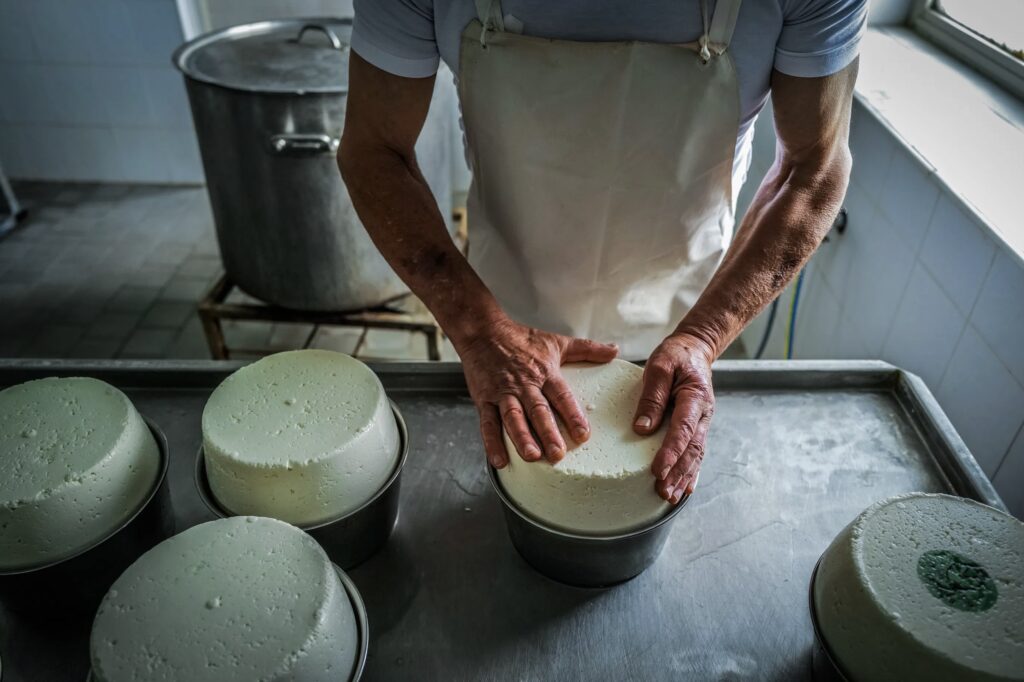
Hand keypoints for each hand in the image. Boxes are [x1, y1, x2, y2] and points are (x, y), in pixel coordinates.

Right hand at [459, 316, 617, 467]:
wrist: (483, 331)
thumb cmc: (521, 339)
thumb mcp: (556, 342)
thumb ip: (587, 349)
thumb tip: (615, 351)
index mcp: (544, 372)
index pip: (561, 395)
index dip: (572, 415)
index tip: (582, 434)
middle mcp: (525, 384)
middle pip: (538, 410)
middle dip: (548, 432)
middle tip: (558, 454)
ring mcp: (503, 392)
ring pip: (513, 417)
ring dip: (522, 437)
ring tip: (532, 456)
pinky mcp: (484, 399)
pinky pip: (487, 423)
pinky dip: (492, 442)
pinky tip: (499, 461)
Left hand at [633, 332, 715, 503]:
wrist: (695, 349)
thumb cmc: (676, 355)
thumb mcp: (660, 366)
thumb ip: (653, 396)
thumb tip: (642, 428)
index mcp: (695, 397)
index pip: (683, 429)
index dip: (671, 451)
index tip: (657, 470)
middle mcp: (703, 414)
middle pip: (692, 449)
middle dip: (677, 472)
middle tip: (661, 490)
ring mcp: (702, 423)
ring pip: (695, 455)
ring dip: (683, 477)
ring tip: (669, 497)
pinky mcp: (697, 427)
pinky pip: (695, 452)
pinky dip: (691, 472)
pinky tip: (684, 488)